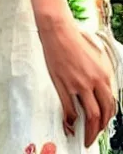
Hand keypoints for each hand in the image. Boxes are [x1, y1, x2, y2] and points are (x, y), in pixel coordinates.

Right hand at [39, 14, 115, 146]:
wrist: (58, 30)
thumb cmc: (74, 38)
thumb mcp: (95, 56)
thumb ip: (99, 74)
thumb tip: (99, 89)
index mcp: (103, 74)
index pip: (110, 104)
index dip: (107, 117)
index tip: (102, 123)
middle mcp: (93, 81)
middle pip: (102, 113)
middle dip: (99, 128)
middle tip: (94, 135)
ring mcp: (79, 84)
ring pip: (90, 115)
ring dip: (89, 130)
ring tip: (85, 137)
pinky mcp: (64, 84)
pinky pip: (70, 108)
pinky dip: (71, 120)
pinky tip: (70, 123)